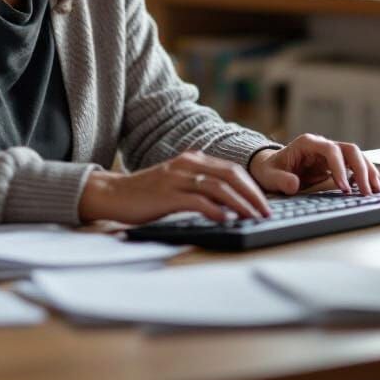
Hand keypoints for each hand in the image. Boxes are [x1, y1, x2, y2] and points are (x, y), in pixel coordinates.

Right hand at [78, 150, 271, 224]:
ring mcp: (176, 179)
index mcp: (192, 159)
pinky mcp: (167, 195)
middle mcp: (187, 165)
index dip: (252, 186)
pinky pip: (197, 201)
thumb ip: (198, 183)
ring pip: (218, 186)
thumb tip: (228, 201)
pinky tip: (226, 219)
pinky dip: (215, 209)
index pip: (232, 169)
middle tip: (267, 212)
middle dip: (253, 194)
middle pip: (230, 174)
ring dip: (240, 203)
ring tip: (253, 217)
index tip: (265, 203)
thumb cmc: (146, 193)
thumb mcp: (176, 182)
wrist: (112, 194)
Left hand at [248, 134, 379, 195]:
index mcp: (307, 144)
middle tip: (367, 192)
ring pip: (357, 157)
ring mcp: (331, 153)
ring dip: (369, 172)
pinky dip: (367, 175)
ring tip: (378, 191)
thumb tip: (294, 184)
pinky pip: (356, 166)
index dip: (340, 167)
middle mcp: (322, 145)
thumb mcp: (269, 175)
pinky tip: (377, 187)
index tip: (344, 188)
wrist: (271, 168)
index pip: (330, 150)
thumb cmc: (270, 170)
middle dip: (361, 170)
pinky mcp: (337, 164)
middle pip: (349, 150)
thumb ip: (281, 179)